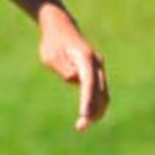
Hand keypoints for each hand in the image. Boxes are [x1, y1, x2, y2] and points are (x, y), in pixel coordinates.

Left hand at [35, 5, 109, 130]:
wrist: (60, 27)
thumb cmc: (53, 43)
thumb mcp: (51, 55)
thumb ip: (63, 67)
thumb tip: (76, 80)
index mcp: (85, 58)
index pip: (89, 83)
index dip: (87, 101)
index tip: (83, 115)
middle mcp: (96, 64)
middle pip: (100, 91)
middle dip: (93, 111)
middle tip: (81, 127)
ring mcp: (98, 69)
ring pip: (103, 94)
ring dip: (96, 111)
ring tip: (83, 125)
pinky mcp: (95, 73)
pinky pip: (99, 92)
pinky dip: (96, 104)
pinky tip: (88, 116)